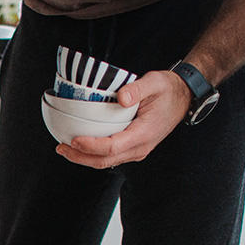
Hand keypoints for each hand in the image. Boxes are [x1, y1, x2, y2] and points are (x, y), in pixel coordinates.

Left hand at [55, 69, 191, 168]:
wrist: (183, 98)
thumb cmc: (168, 90)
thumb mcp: (155, 82)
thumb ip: (137, 89)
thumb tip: (121, 98)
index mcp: (144, 133)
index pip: (113, 147)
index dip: (91, 146)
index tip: (74, 140)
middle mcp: (140, 147)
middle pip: (105, 160)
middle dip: (80, 157)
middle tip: (61, 148)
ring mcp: (137, 150)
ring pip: (106, 162)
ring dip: (84, 158)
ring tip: (64, 148)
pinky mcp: (133, 149)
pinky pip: (110, 157)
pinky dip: (93, 154)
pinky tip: (80, 146)